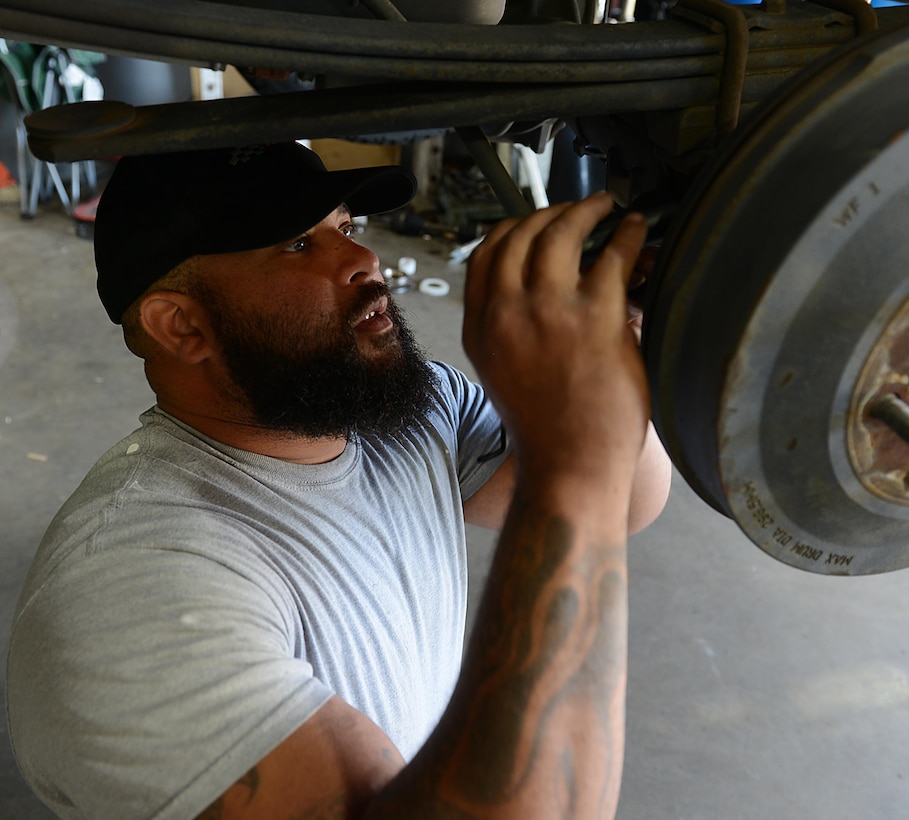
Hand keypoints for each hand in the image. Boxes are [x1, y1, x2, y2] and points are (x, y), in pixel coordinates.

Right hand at [463, 193, 649, 485]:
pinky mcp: (594, 317)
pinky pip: (612, 256)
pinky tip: (635, 231)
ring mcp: (548, 311)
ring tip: (605, 207)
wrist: (569, 467)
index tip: (535, 222)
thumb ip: (508, 327)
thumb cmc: (546, 427)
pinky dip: (626, 235)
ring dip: (586, 210)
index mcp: (480, 326)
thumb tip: (537, 288)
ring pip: (561, 232)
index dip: (513, 227)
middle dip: (551, 211)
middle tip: (578, 209)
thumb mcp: (503, 372)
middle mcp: (506, 312)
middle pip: (521, 233)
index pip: (485, 254)